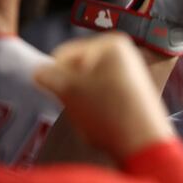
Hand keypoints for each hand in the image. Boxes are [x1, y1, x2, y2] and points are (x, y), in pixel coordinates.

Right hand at [33, 33, 175, 161]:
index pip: (63, 54)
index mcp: (110, 42)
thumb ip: (49, 75)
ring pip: (86, 81)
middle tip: (82, 103)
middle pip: (76, 67)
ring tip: (95, 111)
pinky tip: (104, 115)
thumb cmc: (106, 110)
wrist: (142, 140)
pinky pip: (101, 91)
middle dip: (71, 86)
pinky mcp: (131, 88)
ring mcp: (129, 69)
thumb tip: (40, 71)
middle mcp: (123, 50)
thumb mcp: (69, 90)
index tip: (68, 94)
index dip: (56, 76)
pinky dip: (96, 102)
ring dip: (82, 96)